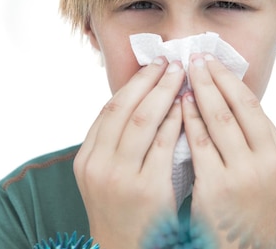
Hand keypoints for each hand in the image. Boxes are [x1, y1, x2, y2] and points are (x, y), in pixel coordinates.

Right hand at [74, 58, 185, 248]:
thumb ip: (117, 145)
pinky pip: (164, 144)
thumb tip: (143, 102)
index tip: (152, 65)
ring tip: (182, 75)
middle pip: (124, 108)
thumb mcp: (107, 178)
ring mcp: (120, 178)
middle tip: (171, 61)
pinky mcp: (147, 189)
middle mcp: (98, 165)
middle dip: (149, 80)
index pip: (109, 109)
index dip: (133, 84)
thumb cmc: (125, 214)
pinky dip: (176, 121)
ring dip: (165, 93)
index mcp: (87, 159)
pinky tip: (188, 107)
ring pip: (143, 120)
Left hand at [182, 54, 275, 248]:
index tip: (213, 61)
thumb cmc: (247, 208)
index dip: (230, 80)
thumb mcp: (265, 173)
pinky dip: (188, 120)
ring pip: (218, 119)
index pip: (253, 106)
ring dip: (198, 92)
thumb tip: (238, 100)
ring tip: (183, 73)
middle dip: (213, 77)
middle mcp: (267, 161)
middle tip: (195, 56)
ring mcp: (244, 174)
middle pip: (237, 106)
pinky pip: (199, 143)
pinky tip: (177, 105)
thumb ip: (255, 140)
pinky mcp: (218, 187)